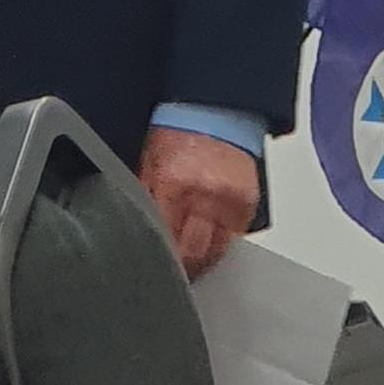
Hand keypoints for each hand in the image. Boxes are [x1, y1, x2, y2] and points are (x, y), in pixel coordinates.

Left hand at [137, 127, 257, 280]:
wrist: (214, 112)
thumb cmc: (178, 134)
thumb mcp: (148, 164)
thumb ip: (144, 199)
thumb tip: (135, 233)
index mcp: (174, 183)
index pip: (165, 239)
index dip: (160, 259)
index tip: (154, 268)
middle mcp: (206, 195)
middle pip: (193, 254)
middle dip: (182, 268)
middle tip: (171, 272)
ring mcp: (230, 202)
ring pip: (215, 254)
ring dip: (201, 262)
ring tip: (190, 262)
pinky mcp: (248, 204)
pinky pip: (234, 240)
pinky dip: (220, 245)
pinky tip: (208, 242)